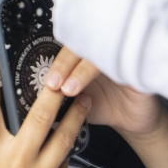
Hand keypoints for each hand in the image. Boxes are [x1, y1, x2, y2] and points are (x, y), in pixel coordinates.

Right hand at [0, 52, 90, 167]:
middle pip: (38, 118)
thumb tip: (3, 121)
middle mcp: (16, 162)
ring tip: (85, 99)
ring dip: (76, 116)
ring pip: (64, 137)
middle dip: (52, 92)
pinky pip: (65, 162)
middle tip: (62, 72)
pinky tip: (70, 139)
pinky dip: (66, 149)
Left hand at [45, 47, 162, 137]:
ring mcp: (117, 56)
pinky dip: (107, 73)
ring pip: (96, 55)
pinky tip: (96, 87)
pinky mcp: (136, 66)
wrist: (132, 121)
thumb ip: (56, 95)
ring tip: (68, 90)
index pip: (64, 50)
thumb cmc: (102, 107)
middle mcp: (99, 51)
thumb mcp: (74, 102)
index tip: (42, 79)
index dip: (53, 63)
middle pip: (79, 47)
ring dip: (79, 72)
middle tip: (52, 84)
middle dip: (62, 66)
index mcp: (82, 56)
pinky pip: (122, 64)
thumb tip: (31, 97)